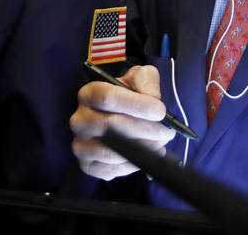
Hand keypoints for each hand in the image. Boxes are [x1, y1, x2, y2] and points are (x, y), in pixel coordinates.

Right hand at [70, 64, 175, 179]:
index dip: (136, 105)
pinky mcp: (88, 165)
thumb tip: (152, 98)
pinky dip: (134, 164)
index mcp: (89, 93)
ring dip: (143, 148)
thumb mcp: (138, 78)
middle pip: (112, 126)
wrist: (120, 117)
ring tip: (160, 142)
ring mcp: (81, 144)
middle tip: (167, 131)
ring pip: (113, 150)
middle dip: (146, 129)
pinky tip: (147, 155)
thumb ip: (146, 80)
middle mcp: (80, 119)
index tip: (160, 111)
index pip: (107, 98)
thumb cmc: (128, 97)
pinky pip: (112, 169)